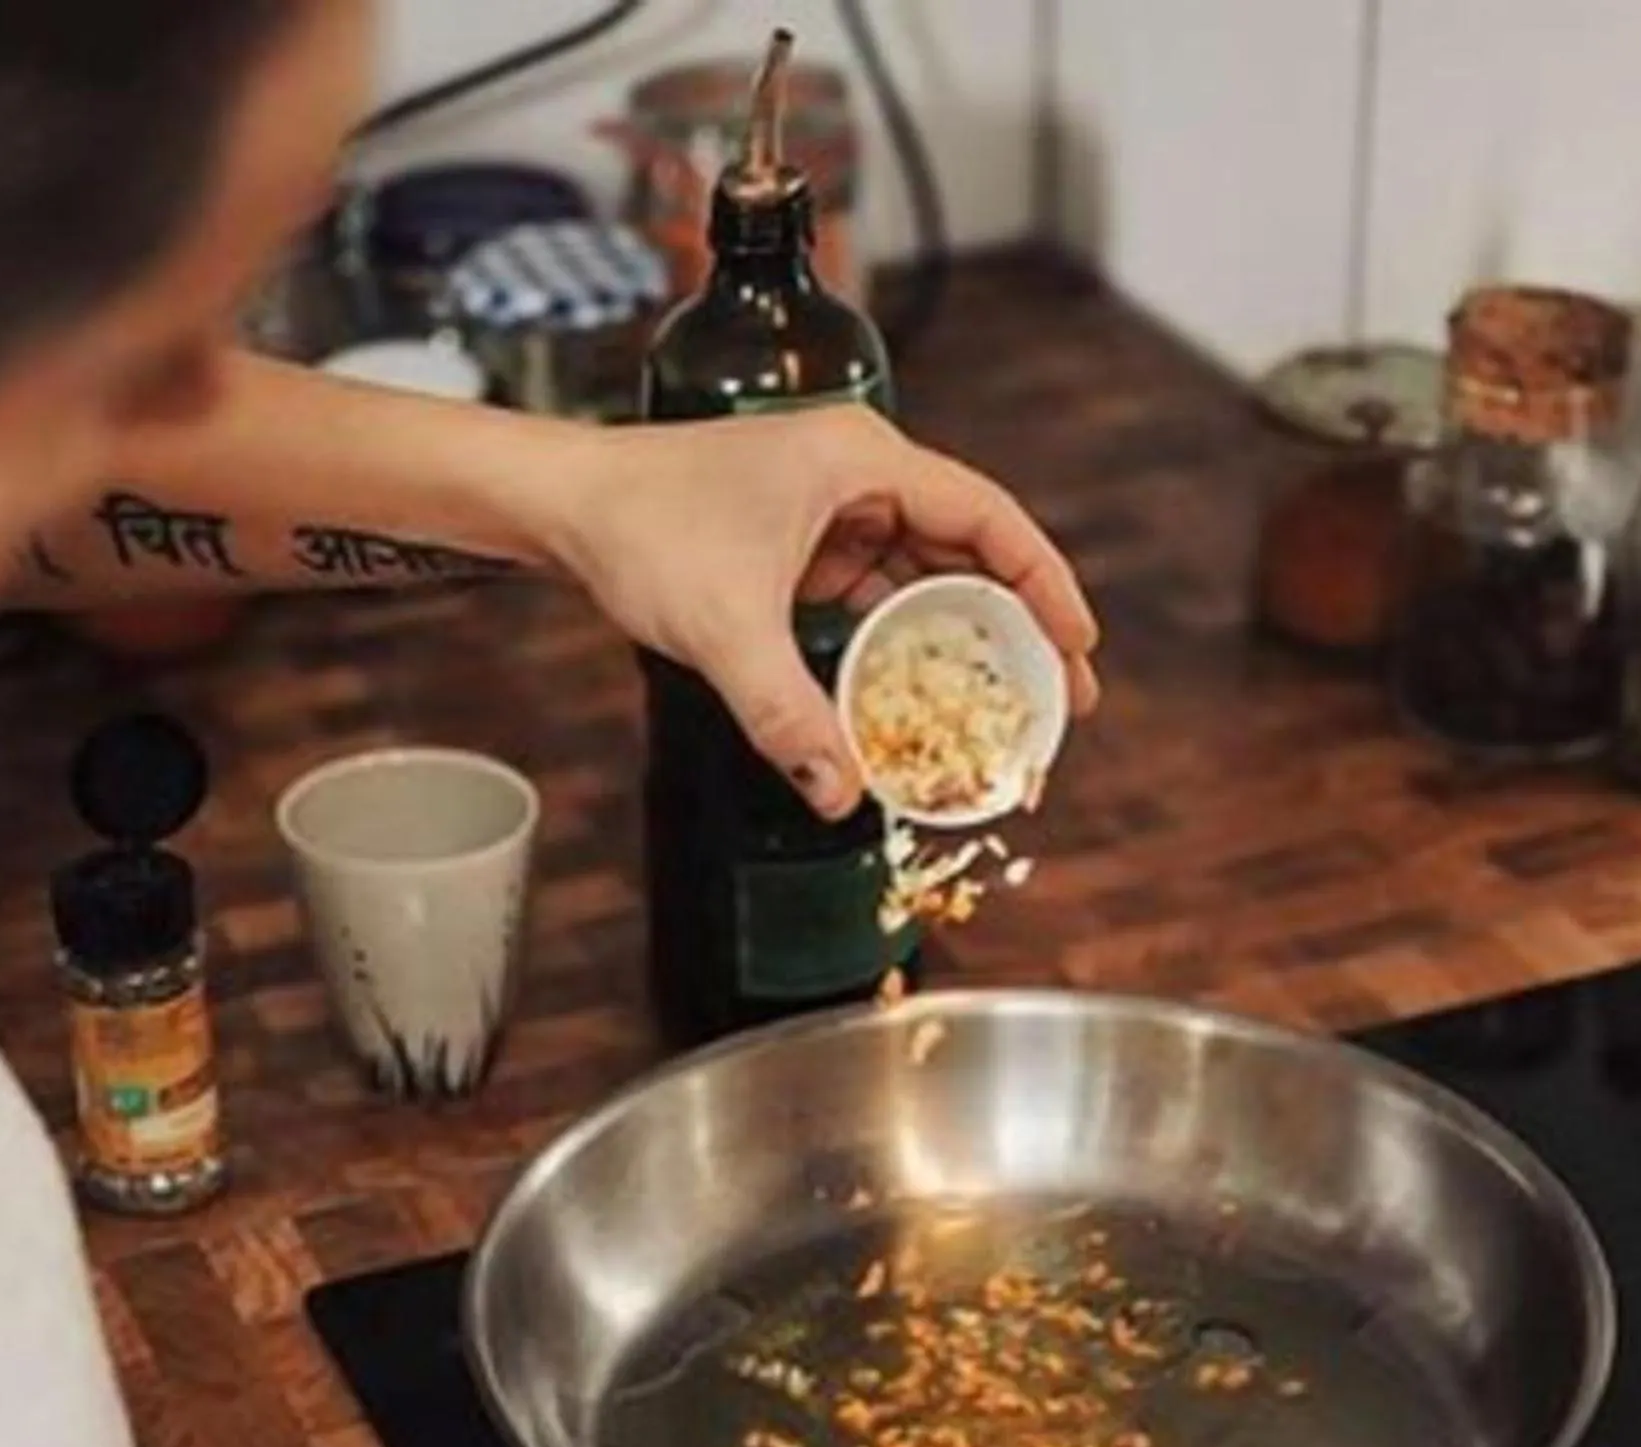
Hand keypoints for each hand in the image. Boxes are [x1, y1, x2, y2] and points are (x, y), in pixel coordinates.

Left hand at [546, 405, 1100, 818]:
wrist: (560, 501)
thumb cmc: (637, 525)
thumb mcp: (723, 628)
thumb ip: (786, 713)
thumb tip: (840, 792)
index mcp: (861, 460)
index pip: (989, 518)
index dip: (1045, 584)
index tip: (1080, 648)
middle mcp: (857, 472)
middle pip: (969, 549)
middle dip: (1015, 625)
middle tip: (1057, 700)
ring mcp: (828, 506)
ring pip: (922, 573)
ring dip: (959, 636)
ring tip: (1001, 705)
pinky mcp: (799, 539)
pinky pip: (874, 590)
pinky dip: (899, 639)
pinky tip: (916, 692)